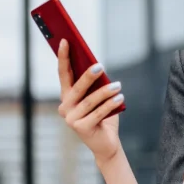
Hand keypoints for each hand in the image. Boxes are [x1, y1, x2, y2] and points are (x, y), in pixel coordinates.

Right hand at [57, 39, 124, 165]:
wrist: (106, 143)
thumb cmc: (103, 116)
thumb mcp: (99, 98)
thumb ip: (96, 85)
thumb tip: (98, 66)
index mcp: (67, 97)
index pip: (63, 74)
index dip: (63, 57)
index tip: (65, 41)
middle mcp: (65, 107)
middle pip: (76, 88)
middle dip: (88, 76)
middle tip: (100, 66)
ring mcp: (71, 119)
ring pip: (89, 101)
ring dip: (105, 92)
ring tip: (118, 85)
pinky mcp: (80, 128)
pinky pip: (98, 113)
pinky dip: (110, 105)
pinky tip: (120, 97)